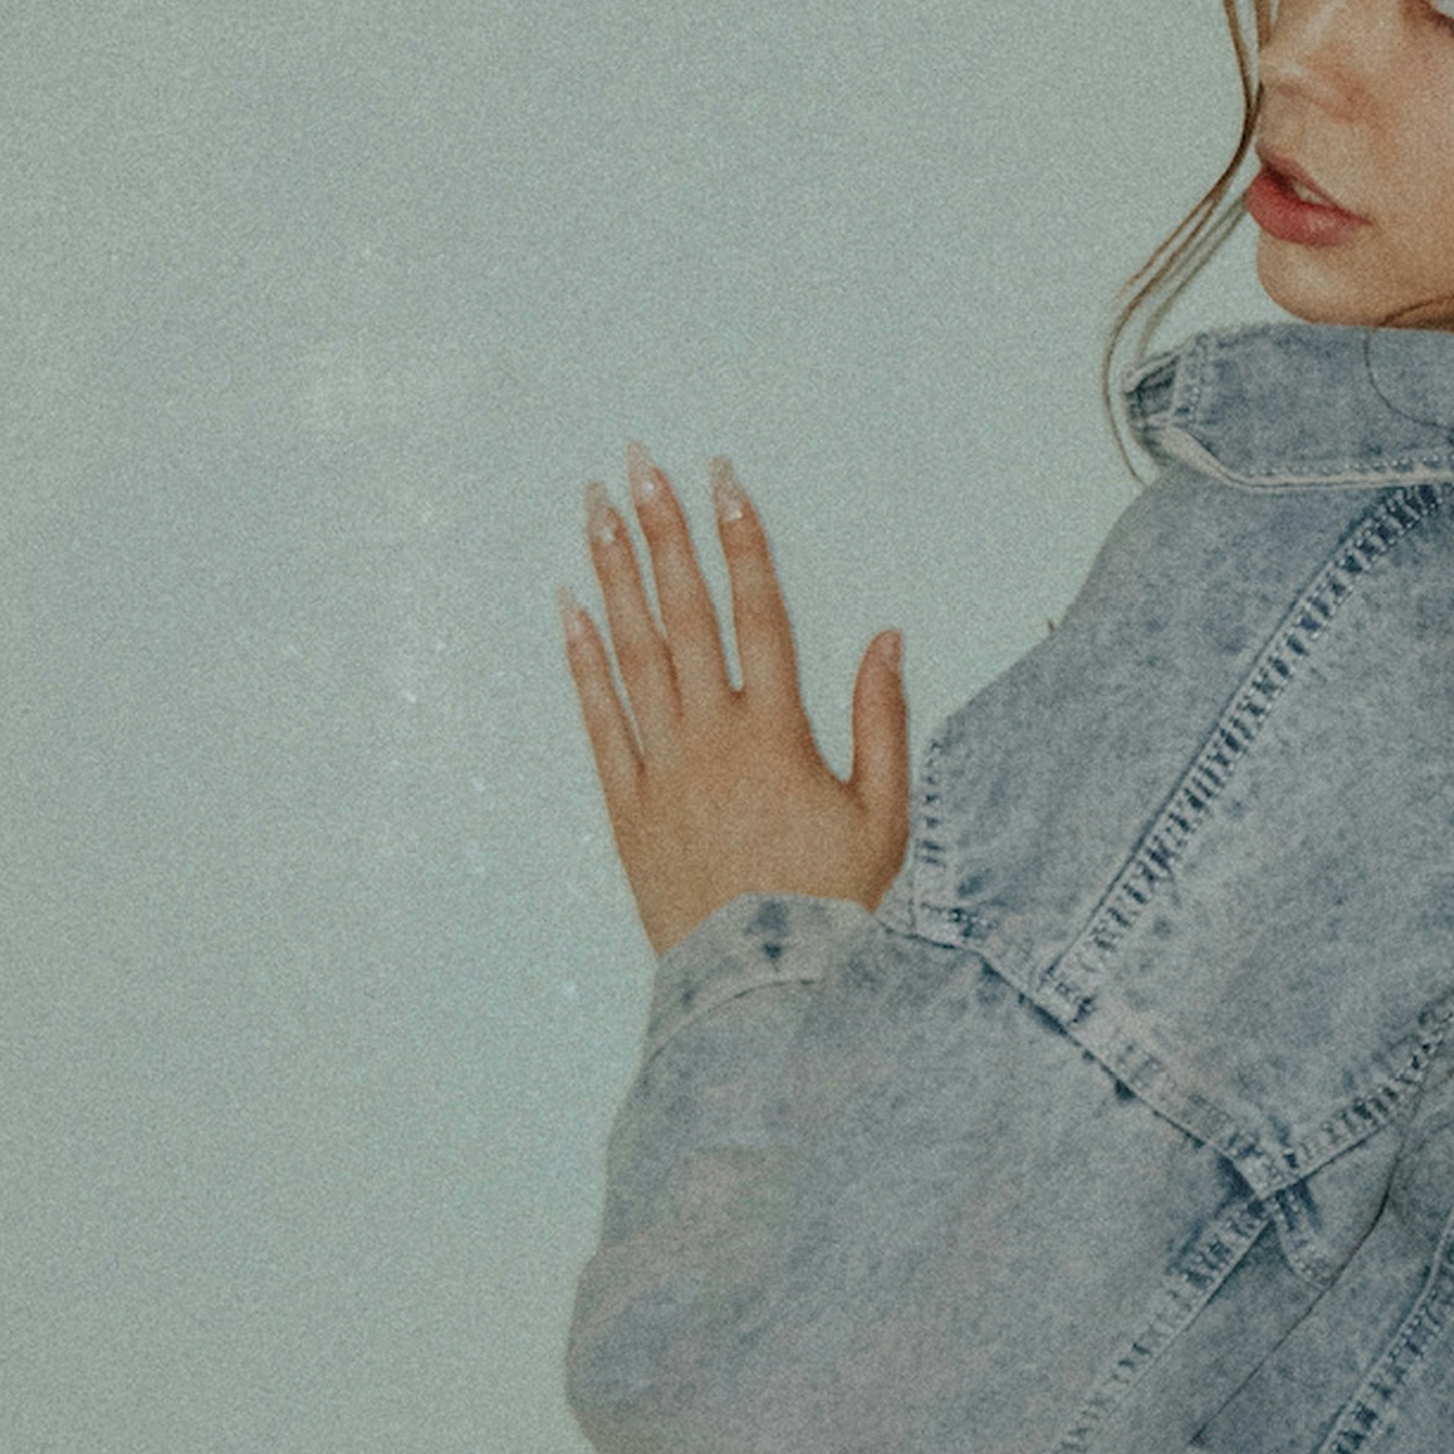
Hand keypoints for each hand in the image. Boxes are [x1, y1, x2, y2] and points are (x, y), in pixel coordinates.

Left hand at [559, 444, 910, 955]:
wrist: (765, 991)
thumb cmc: (835, 906)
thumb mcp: (885, 816)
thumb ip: (883, 720)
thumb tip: (885, 637)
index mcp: (779, 735)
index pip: (759, 614)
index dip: (742, 541)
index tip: (723, 478)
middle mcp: (713, 740)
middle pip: (684, 615)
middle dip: (662, 532)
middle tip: (639, 463)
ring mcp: (662, 772)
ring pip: (632, 654)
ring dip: (613, 576)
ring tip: (595, 509)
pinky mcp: (628, 810)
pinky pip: (597, 723)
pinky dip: (581, 663)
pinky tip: (568, 609)